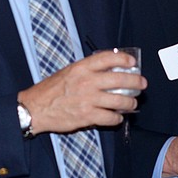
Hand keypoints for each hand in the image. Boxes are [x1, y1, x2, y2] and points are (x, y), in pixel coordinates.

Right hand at [18, 50, 146, 133]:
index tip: (133, 63)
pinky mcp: (87, 116)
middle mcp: (87, 82)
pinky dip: (117, 118)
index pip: (108, 58)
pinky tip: (117, 117)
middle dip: (136, 82)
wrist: (35, 108)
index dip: (124, 59)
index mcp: (81, 68)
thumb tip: (108, 69)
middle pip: (121, 80)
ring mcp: (88, 99)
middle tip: (142, 84)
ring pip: (120, 101)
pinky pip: (111, 117)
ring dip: (130, 103)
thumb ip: (87, 70)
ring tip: (131, 104)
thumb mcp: (68, 72)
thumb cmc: (51, 90)